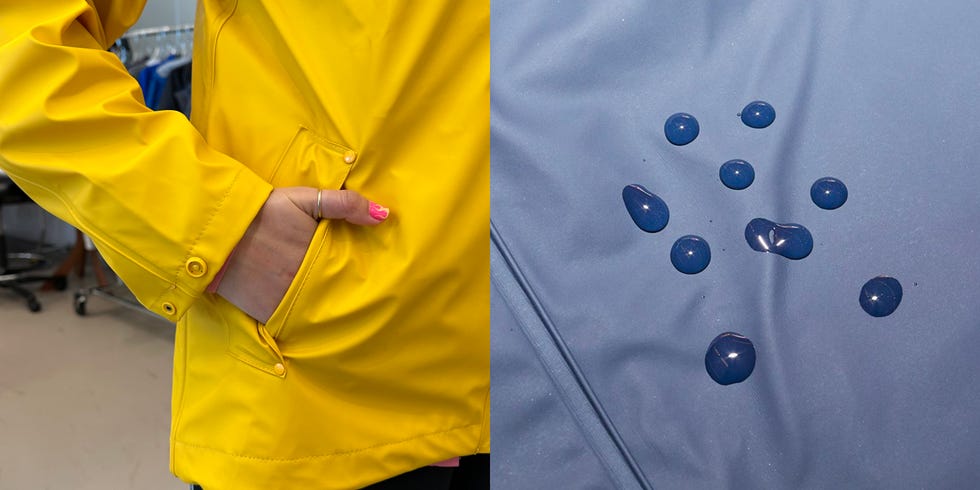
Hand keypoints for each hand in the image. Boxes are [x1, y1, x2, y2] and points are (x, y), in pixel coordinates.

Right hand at [214, 187, 388, 323]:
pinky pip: (291, 324)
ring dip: (328, 311)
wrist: (215, 230)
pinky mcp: (266, 313)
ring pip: (317, 312)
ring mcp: (286, 301)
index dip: (363, 276)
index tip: (375, 279)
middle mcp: (306, 283)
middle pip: (337, 295)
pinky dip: (301, 321)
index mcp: (318, 256)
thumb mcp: (304, 199)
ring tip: (338, 308)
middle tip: (365, 300)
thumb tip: (384, 215)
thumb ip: (344, 205)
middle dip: (348, 296)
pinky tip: (311, 317)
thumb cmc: (263, 211)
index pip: (351, 272)